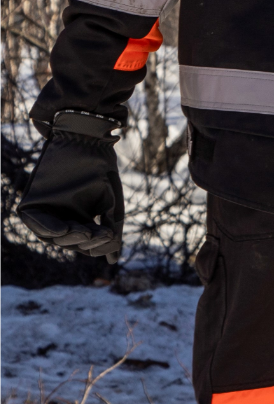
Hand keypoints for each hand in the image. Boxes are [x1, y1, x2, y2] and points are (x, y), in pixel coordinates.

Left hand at [17, 125, 123, 261]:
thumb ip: (112, 230)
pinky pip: (34, 224)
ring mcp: (47, 212)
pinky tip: (63, 228)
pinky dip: (47, 228)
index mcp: (81, 220)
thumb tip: (112, 261)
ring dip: (68, 238)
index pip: (86, 243)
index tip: (110, 236)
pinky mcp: (32, 205)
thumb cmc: (102, 170)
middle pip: (70, 243)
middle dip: (85, 241)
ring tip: (82, 230)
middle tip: (98, 232)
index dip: (98, 245)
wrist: (86, 141)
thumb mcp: (111, 203)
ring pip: (52, 238)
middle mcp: (62, 218)